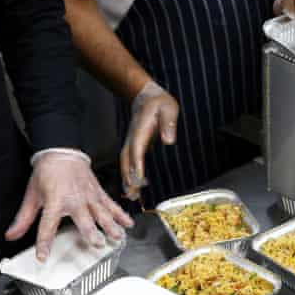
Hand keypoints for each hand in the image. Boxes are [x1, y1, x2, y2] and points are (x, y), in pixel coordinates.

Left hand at [5, 150, 133, 260]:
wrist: (62, 152)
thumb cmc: (47, 173)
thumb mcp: (32, 195)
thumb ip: (24, 218)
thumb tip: (11, 234)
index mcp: (56, 201)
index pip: (48, 226)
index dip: (44, 243)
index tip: (43, 256)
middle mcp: (75, 200)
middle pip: (84, 219)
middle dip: (91, 232)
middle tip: (97, 244)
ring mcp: (89, 196)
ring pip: (102, 213)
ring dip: (111, 225)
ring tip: (117, 237)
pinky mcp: (98, 193)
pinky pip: (111, 204)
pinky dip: (121, 214)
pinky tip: (128, 223)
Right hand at [121, 81, 178, 200]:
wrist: (146, 97)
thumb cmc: (160, 103)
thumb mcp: (168, 108)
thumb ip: (168, 123)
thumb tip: (168, 140)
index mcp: (140, 130)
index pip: (137, 149)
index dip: (137, 165)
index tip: (138, 179)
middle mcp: (133, 138)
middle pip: (127, 160)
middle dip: (128, 178)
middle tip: (132, 195)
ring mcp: (132, 143)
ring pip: (126, 163)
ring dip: (127, 180)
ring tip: (132, 197)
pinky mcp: (134, 146)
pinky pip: (130, 163)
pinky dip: (129, 175)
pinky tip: (134, 188)